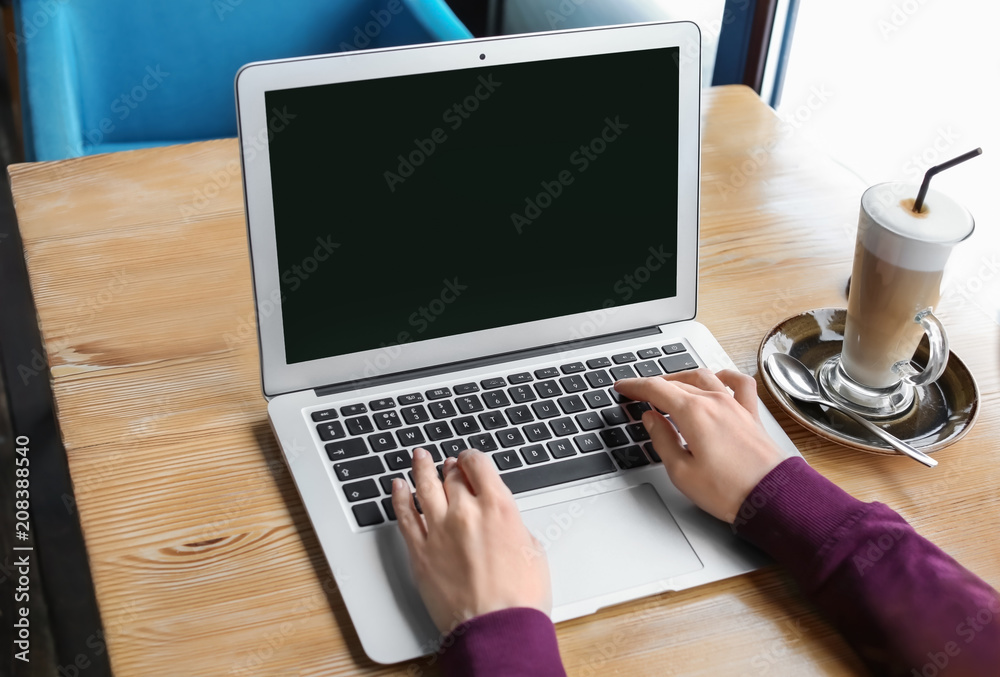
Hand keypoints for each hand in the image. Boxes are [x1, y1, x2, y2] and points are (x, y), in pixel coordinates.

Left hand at [391, 448, 551, 633]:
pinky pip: (405, 516)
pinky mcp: (420, 552)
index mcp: (498, 507)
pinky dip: (400, 497)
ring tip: (419, 457)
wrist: (497, 629)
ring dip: (421, 468)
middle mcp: (466, 513)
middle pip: (451, 475)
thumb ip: (514, 527)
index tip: (468, 459)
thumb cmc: (520, 598)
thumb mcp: (533, 550)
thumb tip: (505, 524)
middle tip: (447, 465)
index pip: (478, 465)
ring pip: (424, 487)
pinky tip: (398, 487)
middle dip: (450, 467)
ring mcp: (439, 530)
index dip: (472, 458)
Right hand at [614, 369, 784, 522]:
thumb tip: (651, 420)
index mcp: (693, 413)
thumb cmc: (729, 490)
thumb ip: (662, 440)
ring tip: (669, 386)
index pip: (655, 389)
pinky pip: (739, 383)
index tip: (623, 387)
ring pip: (702, 376)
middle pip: (676, 382)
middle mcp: (714, 402)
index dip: (634, 386)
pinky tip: (717, 379)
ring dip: (681, 377)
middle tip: (639, 393)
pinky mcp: (750, 414)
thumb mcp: (681, 471)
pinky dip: (724, 376)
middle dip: (653, 385)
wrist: (772, 497)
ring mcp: (735, 405)